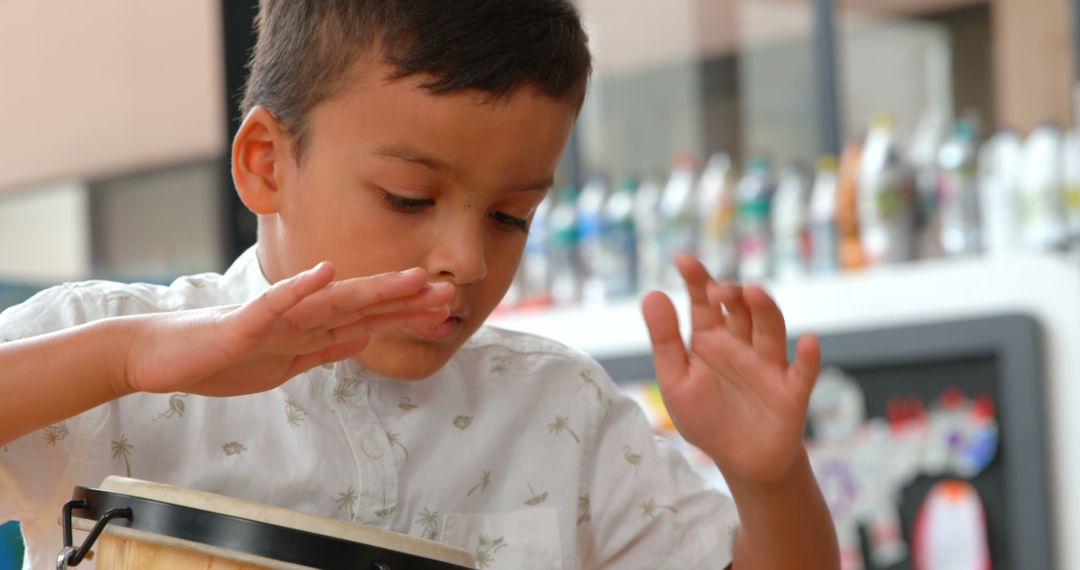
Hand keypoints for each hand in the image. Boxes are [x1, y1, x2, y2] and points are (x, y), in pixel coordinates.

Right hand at [124, 262, 451, 395]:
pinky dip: (300, 289)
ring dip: (372, 289)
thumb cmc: (222, 356)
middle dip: (405, 299)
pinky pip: (274, 305)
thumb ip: (325, 347)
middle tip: (448, 290)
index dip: (407, 313)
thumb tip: (366, 336)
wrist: (159, 356)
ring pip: (330, 301)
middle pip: (360, 305)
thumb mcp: (286, 361)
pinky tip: (325, 271)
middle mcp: (298, 317)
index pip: (368, 318)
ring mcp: (272, 318)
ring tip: (411, 277)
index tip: (447, 308)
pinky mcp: (242, 324)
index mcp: (310, 328)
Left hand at [641, 253, 820, 482]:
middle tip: (718, 289)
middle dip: (731, 294)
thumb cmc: (706, 416)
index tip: (683, 260)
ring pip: (772, 330)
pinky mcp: (791, 392)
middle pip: (741, 309)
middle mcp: (742, 344)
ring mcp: (769, 365)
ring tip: (754, 292)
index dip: (697, 280)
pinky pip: (803, 372)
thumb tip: (652, 294)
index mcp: (711, 339)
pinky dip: (809, 358)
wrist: (741, 461)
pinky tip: (809, 342)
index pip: (705, 302)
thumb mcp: (676, 380)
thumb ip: (665, 340)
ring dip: (765, 310)